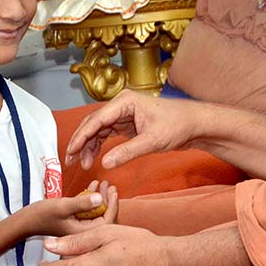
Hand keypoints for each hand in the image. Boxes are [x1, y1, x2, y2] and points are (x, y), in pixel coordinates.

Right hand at [22, 180, 118, 236]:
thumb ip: (81, 203)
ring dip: (100, 197)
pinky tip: (92, 186)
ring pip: (97, 213)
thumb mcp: (62, 206)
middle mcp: (84, 233)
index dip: (113, 204)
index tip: (113, 190)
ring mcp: (80, 228)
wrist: (25, 221)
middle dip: (108, 200)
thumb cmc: (42, 215)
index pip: (107, 221)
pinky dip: (90, 199)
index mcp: (84, 233)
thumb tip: (100, 197)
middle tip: (110, 185)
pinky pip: (88, 211)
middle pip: (105, 217)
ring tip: (103, 183)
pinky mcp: (75, 222)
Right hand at [64, 90, 196, 169]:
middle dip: (80, 142)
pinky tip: (94, 158)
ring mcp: (123, 114)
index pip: (96, 119)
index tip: (71, 152)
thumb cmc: (178, 125)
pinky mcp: (127, 124)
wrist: (195, 124)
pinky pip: (107, 134)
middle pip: (92, 123)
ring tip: (84, 164)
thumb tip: (105, 163)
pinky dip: (99, 146)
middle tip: (71, 161)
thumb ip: (128, 152)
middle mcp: (121, 105)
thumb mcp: (153, 141)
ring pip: (98, 130)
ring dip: (89, 146)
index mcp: (124, 101)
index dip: (81, 137)